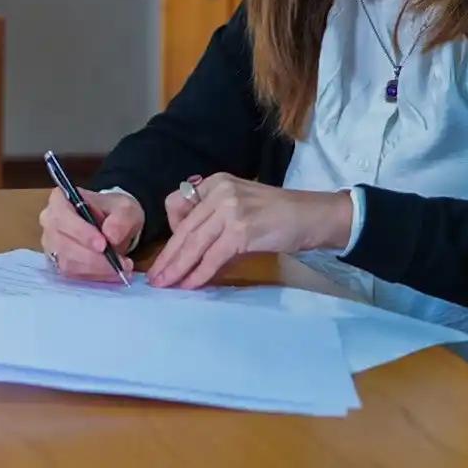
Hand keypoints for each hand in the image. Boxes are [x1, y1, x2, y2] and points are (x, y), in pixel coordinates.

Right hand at [37, 187, 142, 281]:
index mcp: (60, 200)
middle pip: (63, 244)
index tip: (103, 245)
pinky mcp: (57, 263)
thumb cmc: (114, 212)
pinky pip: (72, 275)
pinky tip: (111, 273)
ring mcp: (51, 244)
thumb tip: (111, 236)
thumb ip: (121, 219)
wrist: (115, 226)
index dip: (80, 232)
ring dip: (96, 269)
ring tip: (121, 267)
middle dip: (93, 258)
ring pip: (68, 263)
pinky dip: (94, 276)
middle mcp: (49, 222)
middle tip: (120, 262)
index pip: (62, 216)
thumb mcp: (126, 209)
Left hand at [147, 173, 352, 289]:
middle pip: (185, 228)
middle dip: (168, 256)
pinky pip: (213, 256)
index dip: (170, 232)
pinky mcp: (241, 230)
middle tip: (154, 277)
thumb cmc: (279, 215)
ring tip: (166, 284)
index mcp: (216, 183)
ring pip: (195, 243)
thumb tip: (191, 253)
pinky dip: (200, 273)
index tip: (169, 253)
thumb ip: (215, 221)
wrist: (312, 216)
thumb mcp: (240, 207)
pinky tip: (191, 284)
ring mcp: (230, 209)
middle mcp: (219, 191)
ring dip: (178, 267)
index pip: (178, 205)